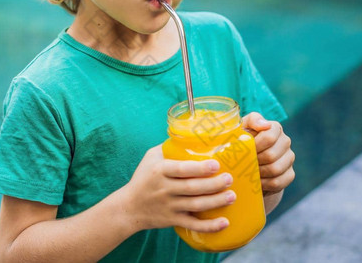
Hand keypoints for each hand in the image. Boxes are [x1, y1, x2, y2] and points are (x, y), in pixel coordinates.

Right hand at [118, 145, 235, 233]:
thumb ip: (169, 147)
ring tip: (232, 196)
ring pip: (196, 205)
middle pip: (192, 188)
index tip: (216, 164)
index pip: (181, 169)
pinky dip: (210, 227)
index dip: (199, 168)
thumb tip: (192, 134)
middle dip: (213, 184)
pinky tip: (224, 222)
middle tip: (229, 179)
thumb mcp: (150, 157)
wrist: (129, 207)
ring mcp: (169, 206)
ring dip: (216, 202)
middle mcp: (164, 189)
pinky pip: (193, 225)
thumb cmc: (143, 178)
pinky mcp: (173, 220)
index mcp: (160, 171)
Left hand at [241, 112, 294, 195]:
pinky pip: (278, 182)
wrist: (247, 161)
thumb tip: (265, 125)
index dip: (255, 146)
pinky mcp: (289, 174)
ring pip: (275, 169)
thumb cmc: (242, 140)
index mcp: (275, 128)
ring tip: (248, 172)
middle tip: (243, 164)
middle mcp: (285, 141)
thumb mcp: (243, 127)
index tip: (244, 150)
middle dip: (254, 161)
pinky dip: (264, 184)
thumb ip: (253, 120)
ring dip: (258, 172)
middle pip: (271, 155)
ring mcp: (289, 158)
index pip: (269, 137)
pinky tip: (256, 181)